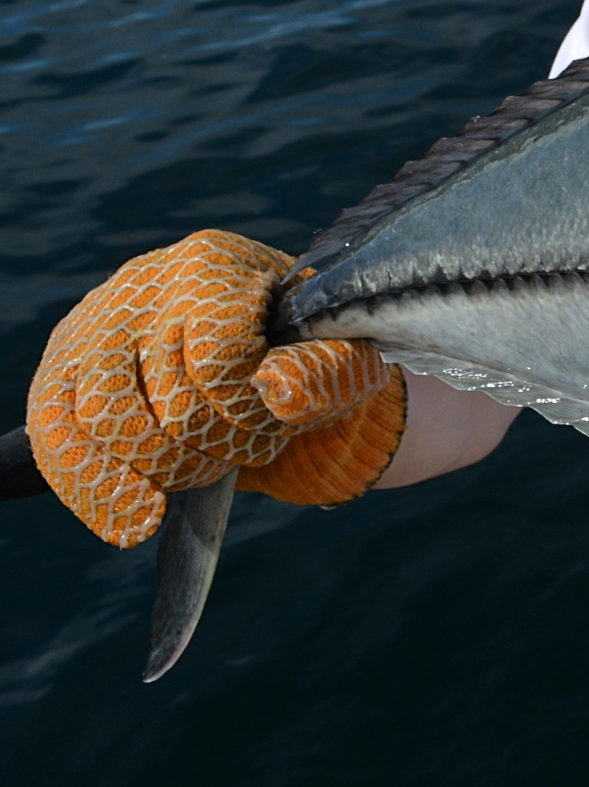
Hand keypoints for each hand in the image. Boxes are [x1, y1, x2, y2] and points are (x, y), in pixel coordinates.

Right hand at [26, 230, 405, 547]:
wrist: (259, 355)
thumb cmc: (302, 354)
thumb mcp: (336, 356)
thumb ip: (320, 372)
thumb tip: (275, 390)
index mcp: (215, 265)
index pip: (216, 357)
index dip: (246, 412)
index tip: (273, 429)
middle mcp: (145, 284)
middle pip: (160, 394)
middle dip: (210, 446)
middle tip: (241, 453)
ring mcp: (94, 325)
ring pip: (100, 416)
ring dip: (159, 466)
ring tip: (200, 472)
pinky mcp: (61, 370)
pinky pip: (55, 434)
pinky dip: (94, 486)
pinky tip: (134, 521)